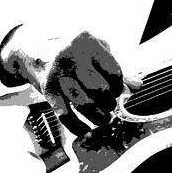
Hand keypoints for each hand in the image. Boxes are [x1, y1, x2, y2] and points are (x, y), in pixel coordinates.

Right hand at [0, 25, 140, 135]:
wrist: (34, 50)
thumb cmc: (74, 51)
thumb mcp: (95, 51)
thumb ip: (116, 67)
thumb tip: (137, 86)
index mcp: (87, 42)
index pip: (114, 72)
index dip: (119, 86)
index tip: (117, 91)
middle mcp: (70, 55)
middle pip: (99, 90)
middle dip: (109, 103)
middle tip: (109, 105)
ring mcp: (57, 73)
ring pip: (84, 105)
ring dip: (98, 117)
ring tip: (103, 119)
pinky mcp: (46, 89)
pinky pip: (66, 115)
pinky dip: (78, 127)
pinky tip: (86, 130)